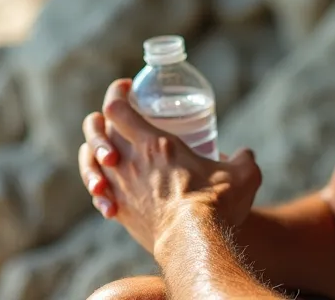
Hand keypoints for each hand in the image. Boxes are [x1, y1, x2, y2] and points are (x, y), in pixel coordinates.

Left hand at [77, 79, 260, 251]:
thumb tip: (244, 155)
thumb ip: (243, 160)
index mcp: (153, 143)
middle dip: (102, 123)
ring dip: (96, 156)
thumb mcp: (242, 175)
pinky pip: (98, 194)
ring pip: (90, 162)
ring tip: (112, 158)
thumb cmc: (216, 205)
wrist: (193, 244)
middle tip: (120, 123)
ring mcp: (120, 188)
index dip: (115, 94)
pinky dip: (101, 188)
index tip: (126, 90)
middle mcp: (128, 161)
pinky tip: (113, 192)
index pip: (115, 108)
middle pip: (95, 130)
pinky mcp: (120, 212)